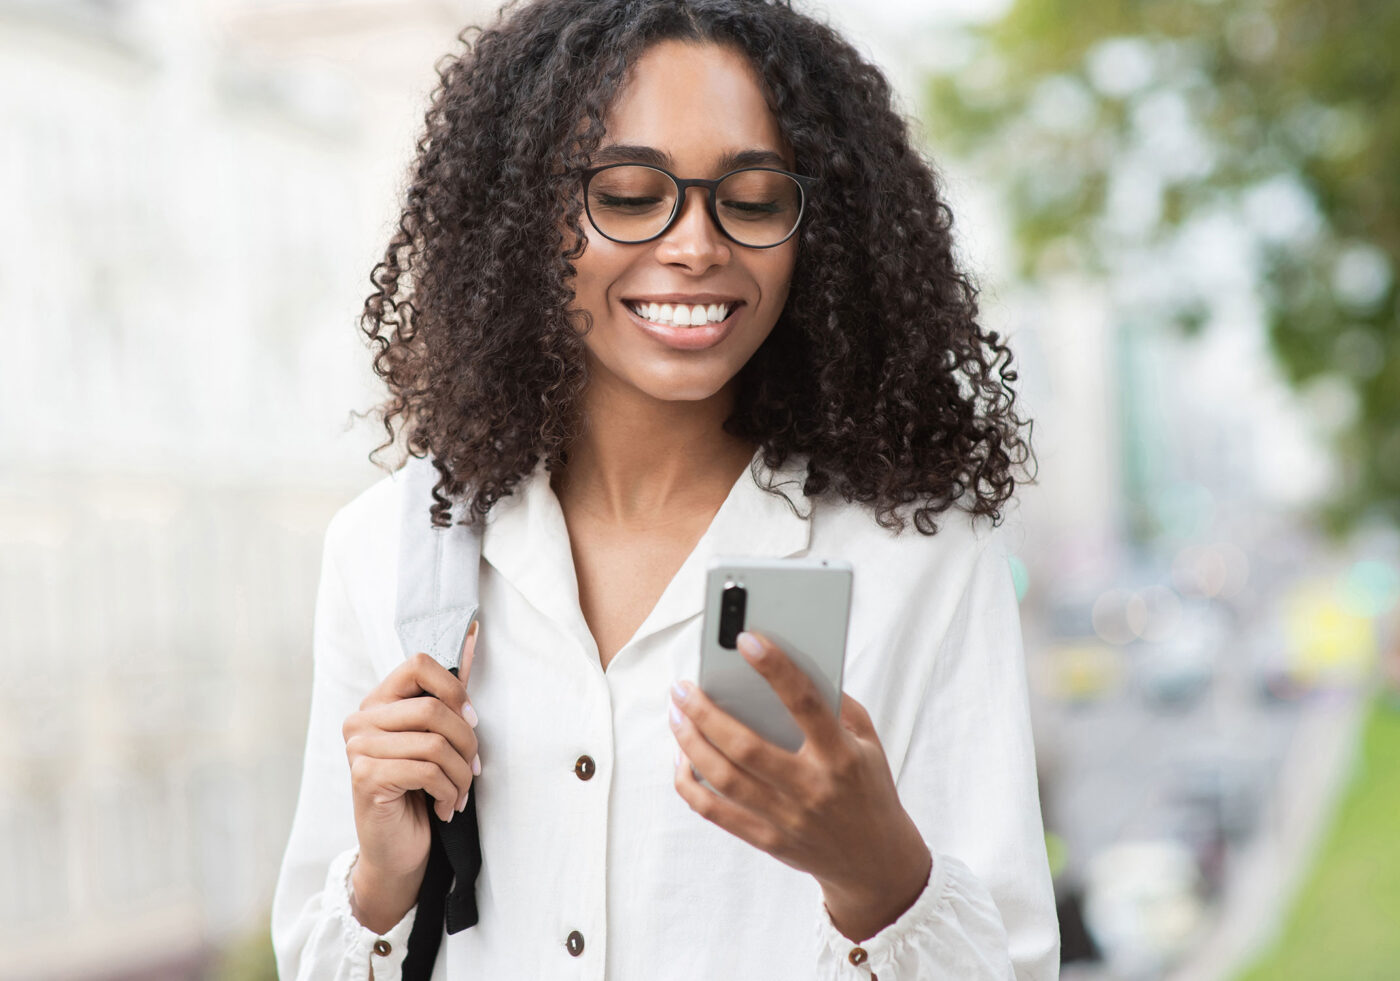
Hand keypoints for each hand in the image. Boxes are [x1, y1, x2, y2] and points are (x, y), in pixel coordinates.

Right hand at [343, 620, 480, 879]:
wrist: (398, 849)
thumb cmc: (420, 790)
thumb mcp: (437, 737)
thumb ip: (450, 691)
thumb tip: (472, 634)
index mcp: (378, 702)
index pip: (419, 664)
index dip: (454, 689)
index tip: (472, 720)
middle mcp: (360, 720)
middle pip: (433, 708)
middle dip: (467, 742)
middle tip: (474, 769)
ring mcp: (358, 749)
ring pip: (435, 743)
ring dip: (461, 774)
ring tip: (461, 793)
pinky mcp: (365, 778)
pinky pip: (426, 771)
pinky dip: (448, 791)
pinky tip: (446, 807)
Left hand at [669, 630, 931, 940]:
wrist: (877, 863)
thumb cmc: (868, 787)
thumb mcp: (869, 742)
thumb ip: (838, 704)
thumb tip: (788, 664)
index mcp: (841, 755)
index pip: (804, 703)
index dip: (775, 668)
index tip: (745, 638)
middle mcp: (812, 787)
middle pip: (746, 746)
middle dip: (705, 711)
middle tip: (682, 687)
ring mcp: (788, 819)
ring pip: (724, 778)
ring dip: (690, 742)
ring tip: (676, 714)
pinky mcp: (769, 842)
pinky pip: (716, 813)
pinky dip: (690, 785)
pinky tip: (681, 760)